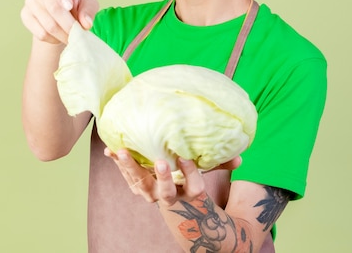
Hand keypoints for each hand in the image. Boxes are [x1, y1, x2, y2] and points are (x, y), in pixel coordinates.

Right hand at [21, 0, 98, 43]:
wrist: (63, 16)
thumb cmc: (77, 4)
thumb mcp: (88, 4)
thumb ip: (89, 11)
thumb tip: (86, 23)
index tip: (70, 6)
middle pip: (52, 6)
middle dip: (68, 23)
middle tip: (78, 33)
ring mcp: (30, 0)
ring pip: (47, 23)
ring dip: (63, 34)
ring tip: (72, 37)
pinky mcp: (25, 15)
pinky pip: (40, 32)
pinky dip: (53, 39)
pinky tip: (60, 37)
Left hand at [104, 148, 241, 206]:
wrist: (173, 200)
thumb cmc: (190, 178)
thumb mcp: (206, 172)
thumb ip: (219, 164)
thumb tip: (240, 158)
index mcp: (189, 193)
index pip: (194, 187)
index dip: (190, 174)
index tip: (185, 157)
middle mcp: (170, 197)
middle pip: (166, 192)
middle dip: (163, 178)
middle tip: (160, 162)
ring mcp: (151, 193)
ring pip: (141, 184)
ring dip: (131, 168)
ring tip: (122, 152)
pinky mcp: (138, 187)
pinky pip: (127, 177)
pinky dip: (118, 165)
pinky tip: (110, 150)